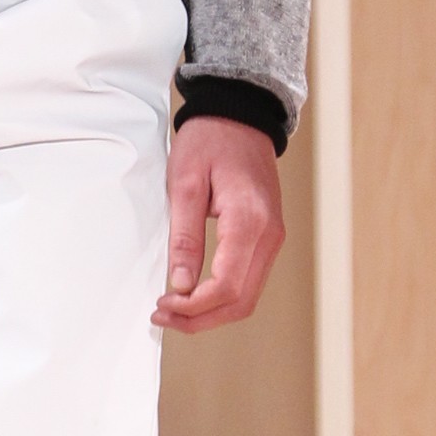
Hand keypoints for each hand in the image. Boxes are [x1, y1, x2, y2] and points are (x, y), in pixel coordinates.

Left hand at [155, 114, 284, 332]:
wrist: (239, 115)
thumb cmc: (209, 141)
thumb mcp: (184, 184)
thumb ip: (185, 237)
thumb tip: (180, 284)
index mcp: (249, 222)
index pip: (226, 287)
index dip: (193, 307)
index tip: (163, 305)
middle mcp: (270, 236)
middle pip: (240, 302)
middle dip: (200, 319)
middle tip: (163, 317)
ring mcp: (273, 239)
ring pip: (247, 297)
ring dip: (211, 313)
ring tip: (175, 310)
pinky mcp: (268, 238)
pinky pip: (249, 281)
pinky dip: (223, 297)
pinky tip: (195, 294)